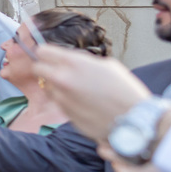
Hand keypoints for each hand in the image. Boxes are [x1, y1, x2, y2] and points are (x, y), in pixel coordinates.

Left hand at [33, 45, 152, 141]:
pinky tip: (82, 102)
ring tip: (76, 89)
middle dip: (45, 68)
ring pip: (47, 87)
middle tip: (56, 71)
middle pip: (37, 68)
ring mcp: (62, 98)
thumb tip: (68, 61)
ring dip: (56, 86)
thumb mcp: (107, 66)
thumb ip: (82, 62)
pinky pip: (58, 103)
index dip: (46, 53)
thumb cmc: (125, 91)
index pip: (43, 51)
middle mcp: (63, 79)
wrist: (133, 119)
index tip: (49, 55)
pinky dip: (65, 101)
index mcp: (74, 63)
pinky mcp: (64, 113)